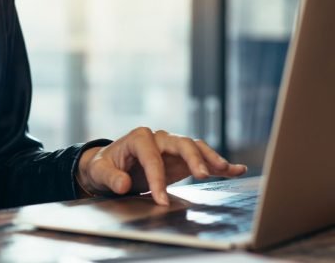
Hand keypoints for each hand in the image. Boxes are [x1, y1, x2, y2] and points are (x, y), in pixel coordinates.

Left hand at [75, 128, 246, 205]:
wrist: (112, 166)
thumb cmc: (106, 167)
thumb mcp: (101, 172)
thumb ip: (111, 178)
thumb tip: (123, 184)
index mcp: (138, 138)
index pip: (151, 156)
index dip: (157, 178)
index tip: (161, 200)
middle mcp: (159, 138)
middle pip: (180, 143)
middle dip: (192, 157)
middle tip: (202, 175)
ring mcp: (173, 147)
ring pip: (195, 148)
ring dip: (210, 158)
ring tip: (226, 169)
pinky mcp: (182, 160)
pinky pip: (203, 159)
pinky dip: (219, 164)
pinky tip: (237, 170)